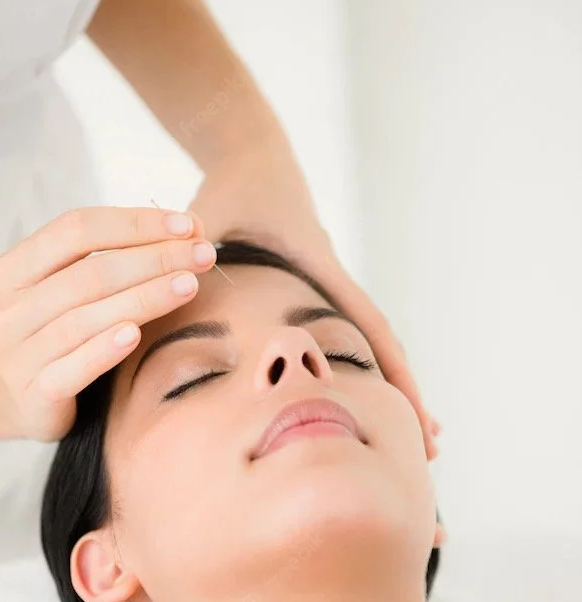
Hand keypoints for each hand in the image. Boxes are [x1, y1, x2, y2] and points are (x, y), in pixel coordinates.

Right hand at [0, 207, 216, 440]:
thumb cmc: (55, 332)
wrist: (11, 400)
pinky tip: (136, 334)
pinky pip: (71, 370)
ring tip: (188, 286)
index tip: (187, 225)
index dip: (134, 224)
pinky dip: (104, 350)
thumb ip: (118, 257)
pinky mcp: (33, 396)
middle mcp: (9, 310)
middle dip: (152, 260)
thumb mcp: (72, 290)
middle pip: (88, 274)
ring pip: (84, 319)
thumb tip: (191, 230)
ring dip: (143, 298)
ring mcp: (17, 355)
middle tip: (201, 255)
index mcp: (13, 270)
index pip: (76, 230)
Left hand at [189, 140, 441, 460]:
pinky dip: (362, 366)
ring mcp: (330, 288)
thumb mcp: (211, 225)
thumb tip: (173, 292)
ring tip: (413, 435)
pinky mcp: (318, 290)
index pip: (368, 327)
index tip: (414, 413)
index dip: (391, 372)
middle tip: (429, 446)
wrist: (249, 155)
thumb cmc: (230, 193)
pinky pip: (349, 333)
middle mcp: (334, 282)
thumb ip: (193, 260)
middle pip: (383, 345)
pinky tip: (361, 395)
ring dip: (390, 384)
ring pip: (371, 344)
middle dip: (404, 392)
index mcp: (319, 269)